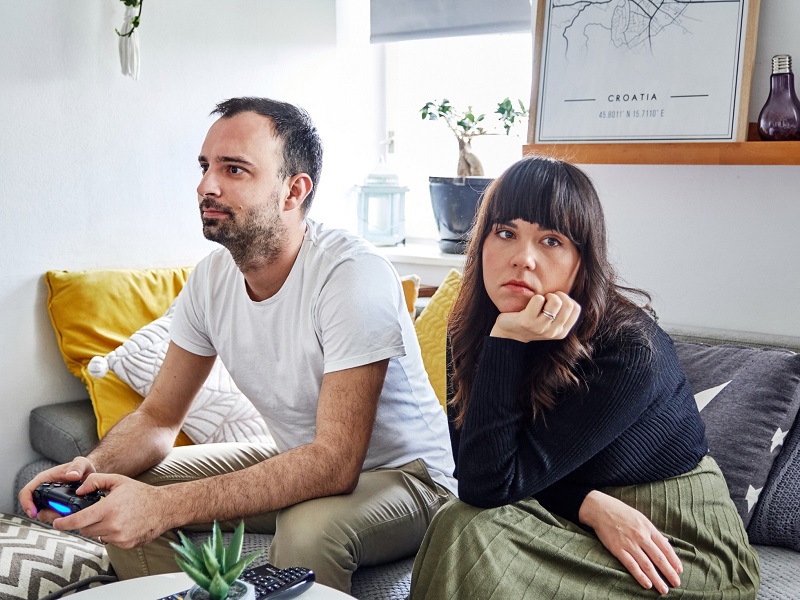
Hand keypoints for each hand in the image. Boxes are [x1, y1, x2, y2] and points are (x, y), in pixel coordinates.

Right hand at [19, 456, 96, 521]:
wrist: (89, 475)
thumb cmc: (82, 468)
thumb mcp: (82, 464)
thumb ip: (78, 466)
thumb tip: (72, 475)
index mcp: (45, 479)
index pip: (27, 491)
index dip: (26, 503)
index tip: (33, 512)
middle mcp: (45, 491)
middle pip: (34, 507)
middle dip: (45, 514)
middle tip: (58, 515)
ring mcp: (50, 501)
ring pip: (44, 514)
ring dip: (54, 517)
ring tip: (67, 514)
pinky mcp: (57, 508)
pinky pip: (54, 517)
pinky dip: (61, 518)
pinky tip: (70, 516)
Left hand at [52, 473, 171, 548]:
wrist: (163, 508)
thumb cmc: (141, 494)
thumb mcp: (118, 481)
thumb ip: (95, 481)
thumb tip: (79, 490)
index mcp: (109, 509)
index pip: (78, 520)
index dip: (64, 523)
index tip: (57, 523)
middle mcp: (113, 525)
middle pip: (85, 529)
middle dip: (85, 522)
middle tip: (94, 513)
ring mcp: (119, 537)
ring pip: (97, 535)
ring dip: (99, 527)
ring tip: (113, 516)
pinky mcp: (125, 544)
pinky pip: (109, 541)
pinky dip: (111, 533)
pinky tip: (122, 523)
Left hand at [490, 291, 580, 342]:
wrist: (507, 332)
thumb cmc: (531, 322)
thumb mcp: (550, 322)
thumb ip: (562, 313)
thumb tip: (569, 297)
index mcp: (561, 332)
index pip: (575, 308)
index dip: (566, 299)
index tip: (555, 302)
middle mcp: (553, 332)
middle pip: (567, 304)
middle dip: (558, 295)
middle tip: (547, 299)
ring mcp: (540, 328)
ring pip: (555, 301)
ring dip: (547, 295)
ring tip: (539, 301)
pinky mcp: (527, 321)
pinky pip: (538, 299)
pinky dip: (535, 297)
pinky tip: (529, 304)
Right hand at [578, 490, 681, 594]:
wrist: (600, 508)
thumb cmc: (621, 512)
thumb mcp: (640, 518)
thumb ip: (652, 532)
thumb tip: (666, 543)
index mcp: (648, 528)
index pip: (665, 547)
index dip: (674, 560)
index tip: (679, 570)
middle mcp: (641, 536)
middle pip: (659, 558)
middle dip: (669, 572)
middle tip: (676, 583)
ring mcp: (629, 543)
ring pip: (647, 565)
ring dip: (657, 579)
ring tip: (664, 589)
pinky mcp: (617, 549)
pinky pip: (631, 565)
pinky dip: (640, 576)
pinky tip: (647, 584)